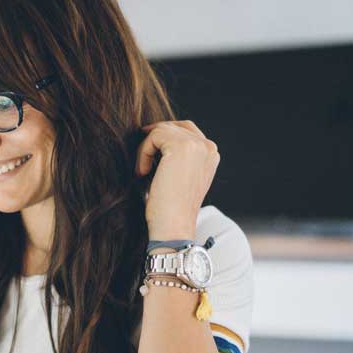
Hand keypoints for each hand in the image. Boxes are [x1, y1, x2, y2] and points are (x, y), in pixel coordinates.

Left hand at [135, 120, 220, 238]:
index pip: (186, 130)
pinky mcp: (182, 146)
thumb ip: (177, 157)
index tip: (148, 155)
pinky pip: (153, 136)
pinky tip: (142, 173)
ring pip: (161, 130)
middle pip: (173, 126)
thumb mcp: (179, 177)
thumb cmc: (170, 208)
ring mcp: (197, 145)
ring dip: (146, 149)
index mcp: (210, 155)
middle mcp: (208, 147)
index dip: (163, 139)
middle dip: (153, 141)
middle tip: (142, 163)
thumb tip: (153, 137)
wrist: (174, 226)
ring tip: (142, 172)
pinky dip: (143, 153)